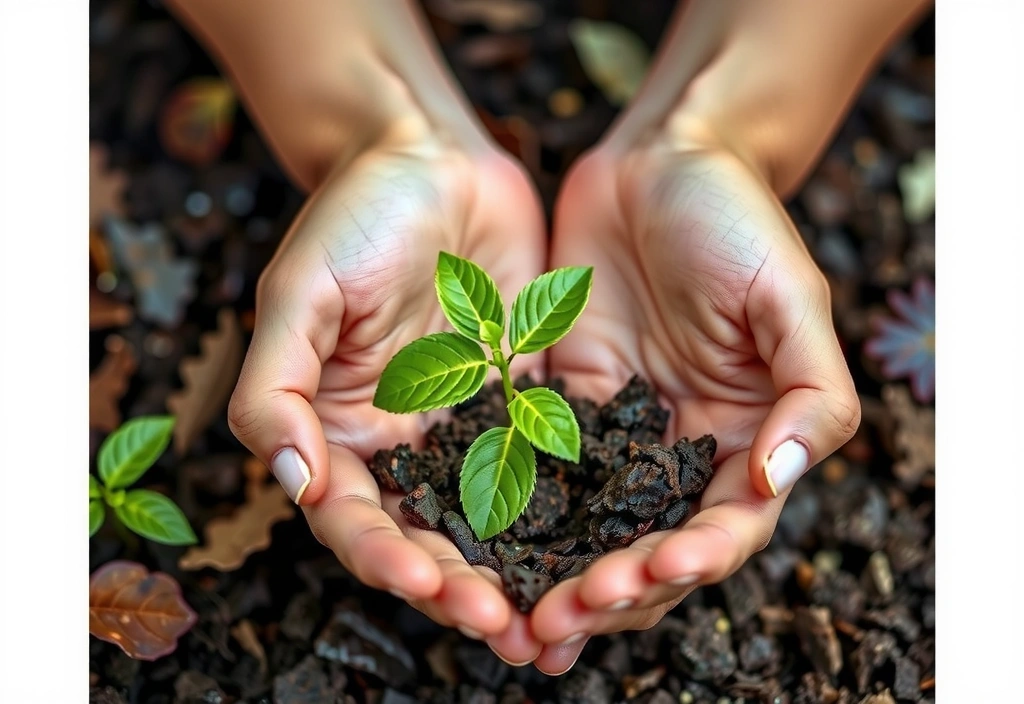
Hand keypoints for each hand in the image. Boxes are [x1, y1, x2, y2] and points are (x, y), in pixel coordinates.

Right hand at [227, 139, 549, 654]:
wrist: (434, 156)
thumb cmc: (354, 215)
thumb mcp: (297, 293)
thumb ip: (276, 390)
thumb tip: (290, 484)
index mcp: (342, 429)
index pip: (356, 518)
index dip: (384, 558)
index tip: (425, 583)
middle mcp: (407, 442)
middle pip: (429, 536)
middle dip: (460, 586)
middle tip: (503, 626)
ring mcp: (471, 425)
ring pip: (495, 518)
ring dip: (519, 569)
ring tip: (555, 615)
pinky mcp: (528, 400)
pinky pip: (550, 464)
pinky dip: (569, 510)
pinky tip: (601, 544)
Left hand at [532, 135, 859, 651]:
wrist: (660, 161)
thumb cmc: (736, 219)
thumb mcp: (790, 299)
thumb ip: (809, 392)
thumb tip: (777, 479)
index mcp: (743, 437)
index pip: (722, 527)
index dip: (689, 561)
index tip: (644, 572)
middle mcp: (677, 450)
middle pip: (646, 547)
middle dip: (609, 592)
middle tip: (558, 620)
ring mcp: (614, 432)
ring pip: (585, 528)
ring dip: (556, 577)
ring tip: (517, 618)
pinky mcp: (558, 405)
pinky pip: (530, 472)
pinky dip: (510, 518)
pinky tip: (478, 553)